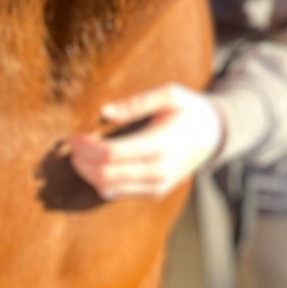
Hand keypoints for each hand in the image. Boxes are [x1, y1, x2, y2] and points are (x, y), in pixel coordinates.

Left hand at [68, 84, 224, 200]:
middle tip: (72, 144)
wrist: (213, 135)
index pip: (110, 154)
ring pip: (107, 187)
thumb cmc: (189, 109)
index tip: (72, 135)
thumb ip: (137, 102)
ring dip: (88, 173)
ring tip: (80, 154)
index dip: (85, 146)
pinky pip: (118, 193)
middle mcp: (158, 171)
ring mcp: (157, 185)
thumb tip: (104, 113)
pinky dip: (101, 180)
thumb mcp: (169, 94)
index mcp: (160, 144)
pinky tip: (98, 164)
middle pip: (104, 174)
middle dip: (81, 160)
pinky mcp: (154, 192)